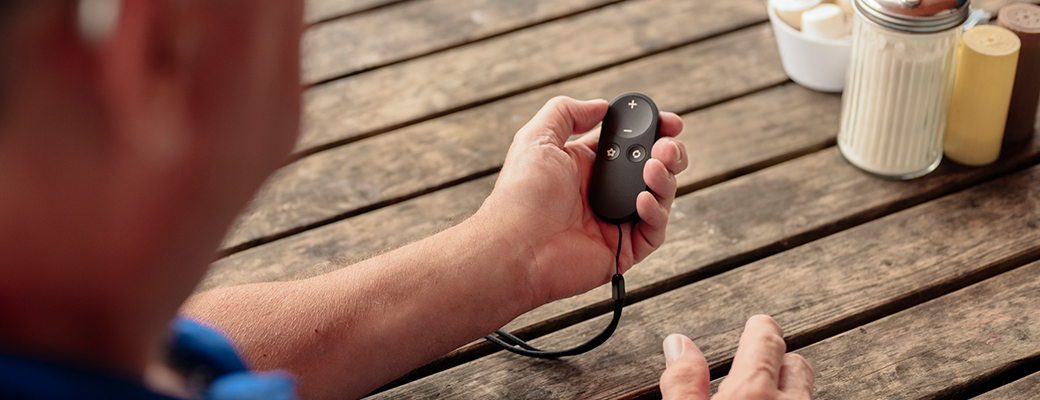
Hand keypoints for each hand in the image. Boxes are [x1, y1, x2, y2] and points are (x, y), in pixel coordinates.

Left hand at [477, 96, 685, 305]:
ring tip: (655, 167)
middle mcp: (605, 192)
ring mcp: (616, 221)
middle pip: (653, 168)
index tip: (670, 121)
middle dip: (670, 153)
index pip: (631, 144)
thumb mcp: (537, 137)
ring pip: (660, 197)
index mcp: (587, 166)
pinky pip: (654, 231)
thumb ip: (567, 112)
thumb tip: (600, 106)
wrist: (515, 245)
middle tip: (668, 147)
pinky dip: (655, 212)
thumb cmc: (521, 194)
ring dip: (666, 178)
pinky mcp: (623, 250)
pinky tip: (641, 199)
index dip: (654, 131)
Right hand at [660, 315, 813, 399]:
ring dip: (789, 390)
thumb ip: (683, 383)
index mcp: (753, 392)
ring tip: (764, 396)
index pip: (767, 338)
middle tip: (757, 367)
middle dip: (780, 361)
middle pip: (798, 365)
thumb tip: (678, 344)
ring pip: (805, 394)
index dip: (760, 328)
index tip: (755, 326)